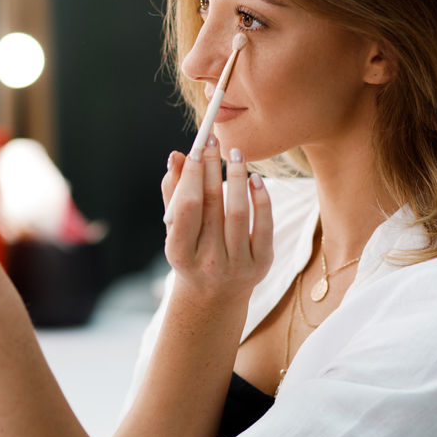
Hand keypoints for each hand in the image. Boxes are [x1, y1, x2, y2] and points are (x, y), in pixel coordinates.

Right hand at [161, 136, 273, 307]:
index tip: (196, 148)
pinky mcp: (261, 264)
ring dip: (237, 177)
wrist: (213, 297)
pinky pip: (264, 225)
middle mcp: (208, 261)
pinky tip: (256, 179)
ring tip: (235, 154)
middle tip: (214, 140)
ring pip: (239, 212)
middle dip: (212, 167)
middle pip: (212, 204)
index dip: (192, 175)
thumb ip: (173, 194)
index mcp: (180, 253)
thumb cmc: (190, 254)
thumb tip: (177, 156)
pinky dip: (261, 198)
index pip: (187, 207)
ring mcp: (237, 265)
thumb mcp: (174, 231)